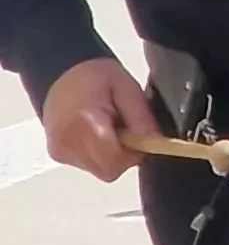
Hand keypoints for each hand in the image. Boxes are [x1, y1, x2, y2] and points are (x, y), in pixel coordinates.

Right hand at [39, 56, 159, 182]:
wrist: (63, 74)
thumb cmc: (95, 78)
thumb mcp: (127, 88)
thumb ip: (141, 117)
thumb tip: (154, 142)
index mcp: (84, 122)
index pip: (116, 160)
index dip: (134, 154)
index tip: (140, 138)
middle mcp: (67, 140)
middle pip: (108, 170)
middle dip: (124, 157)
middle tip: (127, 133)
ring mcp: (59, 149)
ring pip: (100, 170)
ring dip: (112, 156)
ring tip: (110, 130)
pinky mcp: (57, 154)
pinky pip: (89, 165)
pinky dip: (99, 155)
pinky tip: (97, 135)